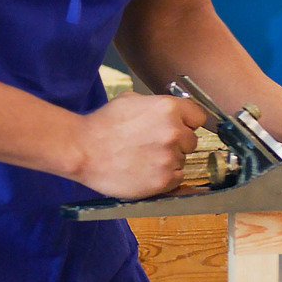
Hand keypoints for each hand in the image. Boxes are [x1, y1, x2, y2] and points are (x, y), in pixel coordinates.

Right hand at [71, 93, 208, 199]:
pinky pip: (176, 180)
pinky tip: (145, 171)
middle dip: (178, 144)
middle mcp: (174, 132)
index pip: (199, 117)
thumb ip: (157, 106)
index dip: (188, 123)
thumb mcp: (131, 99)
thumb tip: (172, 111)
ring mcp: (169, 158)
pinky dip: (164, 178)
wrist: (82, 149)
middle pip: (192, 141)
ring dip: (169, 161)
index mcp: (169, 108)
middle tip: (154, 145)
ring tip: (144, 159)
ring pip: (183, 161)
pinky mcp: (162, 181)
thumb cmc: (103, 124)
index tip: (181, 128)